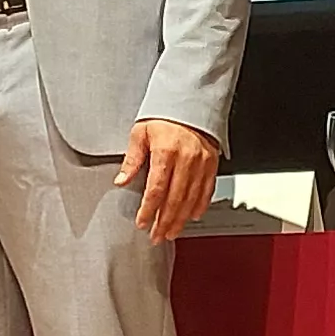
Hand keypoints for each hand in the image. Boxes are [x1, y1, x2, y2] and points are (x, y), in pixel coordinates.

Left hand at [117, 116, 220, 243]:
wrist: (191, 99)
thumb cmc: (164, 114)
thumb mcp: (140, 132)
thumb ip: (132, 159)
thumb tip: (121, 180)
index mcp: (166, 152)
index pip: (156, 189)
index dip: (149, 210)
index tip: (142, 223)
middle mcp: (186, 159)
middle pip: (175, 200)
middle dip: (165, 222)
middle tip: (157, 236)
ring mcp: (202, 163)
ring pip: (192, 199)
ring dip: (181, 219)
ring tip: (171, 232)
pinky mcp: (212, 163)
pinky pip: (207, 190)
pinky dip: (200, 206)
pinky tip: (192, 216)